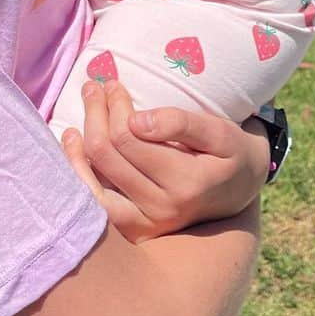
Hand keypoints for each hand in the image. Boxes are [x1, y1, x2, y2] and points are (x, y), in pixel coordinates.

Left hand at [60, 80, 270, 242]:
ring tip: (74, 121)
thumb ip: (181, 123)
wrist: (241, 190)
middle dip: (95, 115)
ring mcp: (148, 226)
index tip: (113, 83)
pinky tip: (73, 149)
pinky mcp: (137, 232)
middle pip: (108, 156)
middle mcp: (163, 210)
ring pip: (94, 186)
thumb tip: (136, 121)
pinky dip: (79, 179)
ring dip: (77, 149)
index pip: (128, 138)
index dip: (114, 106)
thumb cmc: (229, 152)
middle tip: (94, 88)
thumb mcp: (219, 131)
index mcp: (186, 183)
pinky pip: (98, 208)